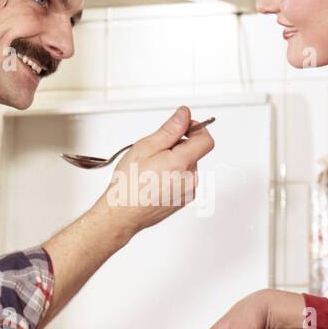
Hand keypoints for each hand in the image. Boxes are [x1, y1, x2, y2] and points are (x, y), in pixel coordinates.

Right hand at [90, 106, 214, 235]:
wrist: (121, 213)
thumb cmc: (128, 183)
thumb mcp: (146, 147)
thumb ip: (170, 129)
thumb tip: (184, 115)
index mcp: (182, 163)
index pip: (206, 139)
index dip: (196, 129)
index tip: (183, 127)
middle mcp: (190, 179)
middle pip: (194, 152)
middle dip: (178, 147)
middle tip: (155, 152)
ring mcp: (187, 192)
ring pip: (187, 166)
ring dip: (174, 162)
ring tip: (152, 169)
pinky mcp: (182, 200)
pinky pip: (183, 180)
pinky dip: (172, 175)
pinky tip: (154, 180)